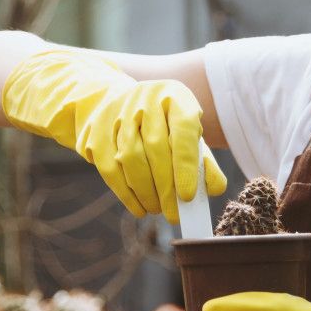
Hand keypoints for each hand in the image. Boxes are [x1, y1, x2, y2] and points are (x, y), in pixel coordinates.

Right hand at [1, 48, 226, 222]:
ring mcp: (117, 112)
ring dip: (145, 191)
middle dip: (166, 186)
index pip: (183, 129)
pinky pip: (109, 167)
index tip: (188, 195)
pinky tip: (139, 207)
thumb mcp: (188, 136)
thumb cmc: (164, 127)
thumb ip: (204, 161)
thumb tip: (213, 189)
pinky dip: (125, 193)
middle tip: (173, 214)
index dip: (186, 165)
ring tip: (157, 209)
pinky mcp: (97, 130)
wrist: (122, 104)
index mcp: (175, 96)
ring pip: (130, 157)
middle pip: (155, 147)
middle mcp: (145, 98)